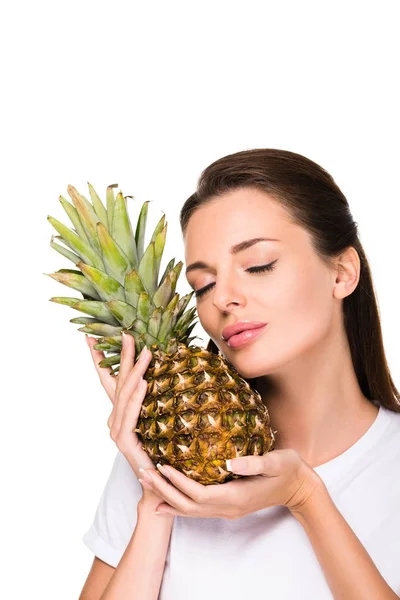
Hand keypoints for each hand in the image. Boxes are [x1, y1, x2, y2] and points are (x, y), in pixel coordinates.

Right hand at [86, 333, 162, 503]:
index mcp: (120, 412)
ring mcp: (116, 428)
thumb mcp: (157, 421)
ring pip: (126, 393)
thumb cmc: (159, 453)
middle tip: (127, 333)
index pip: (109, 380)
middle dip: (121, 355)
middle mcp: (114, 418)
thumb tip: (167, 376)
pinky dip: (137, 396)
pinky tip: (143, 381)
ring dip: (135, 369)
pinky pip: (131, 412)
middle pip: (118, 381)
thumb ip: (155, 401)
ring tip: (144, 350)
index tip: (92, 337)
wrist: (157, 485)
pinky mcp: (122, 439)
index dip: (100, 359)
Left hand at [138, 448, 324, 518]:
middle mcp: (227, 508)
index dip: (178, 482)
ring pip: (189, 510)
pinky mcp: (226, 505)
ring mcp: (226, 510)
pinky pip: (196, 510)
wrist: (299, 488)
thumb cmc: (288, 470)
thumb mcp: (276, 461)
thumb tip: (229, 462)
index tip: (161, 466)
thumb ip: (253, 463)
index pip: (199, 494)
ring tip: (146, 482)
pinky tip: (163, 501)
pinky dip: (177, 505)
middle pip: (188, 506)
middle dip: (164, 491)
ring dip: (166, 497)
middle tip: (143, 472)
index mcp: (236, 497)